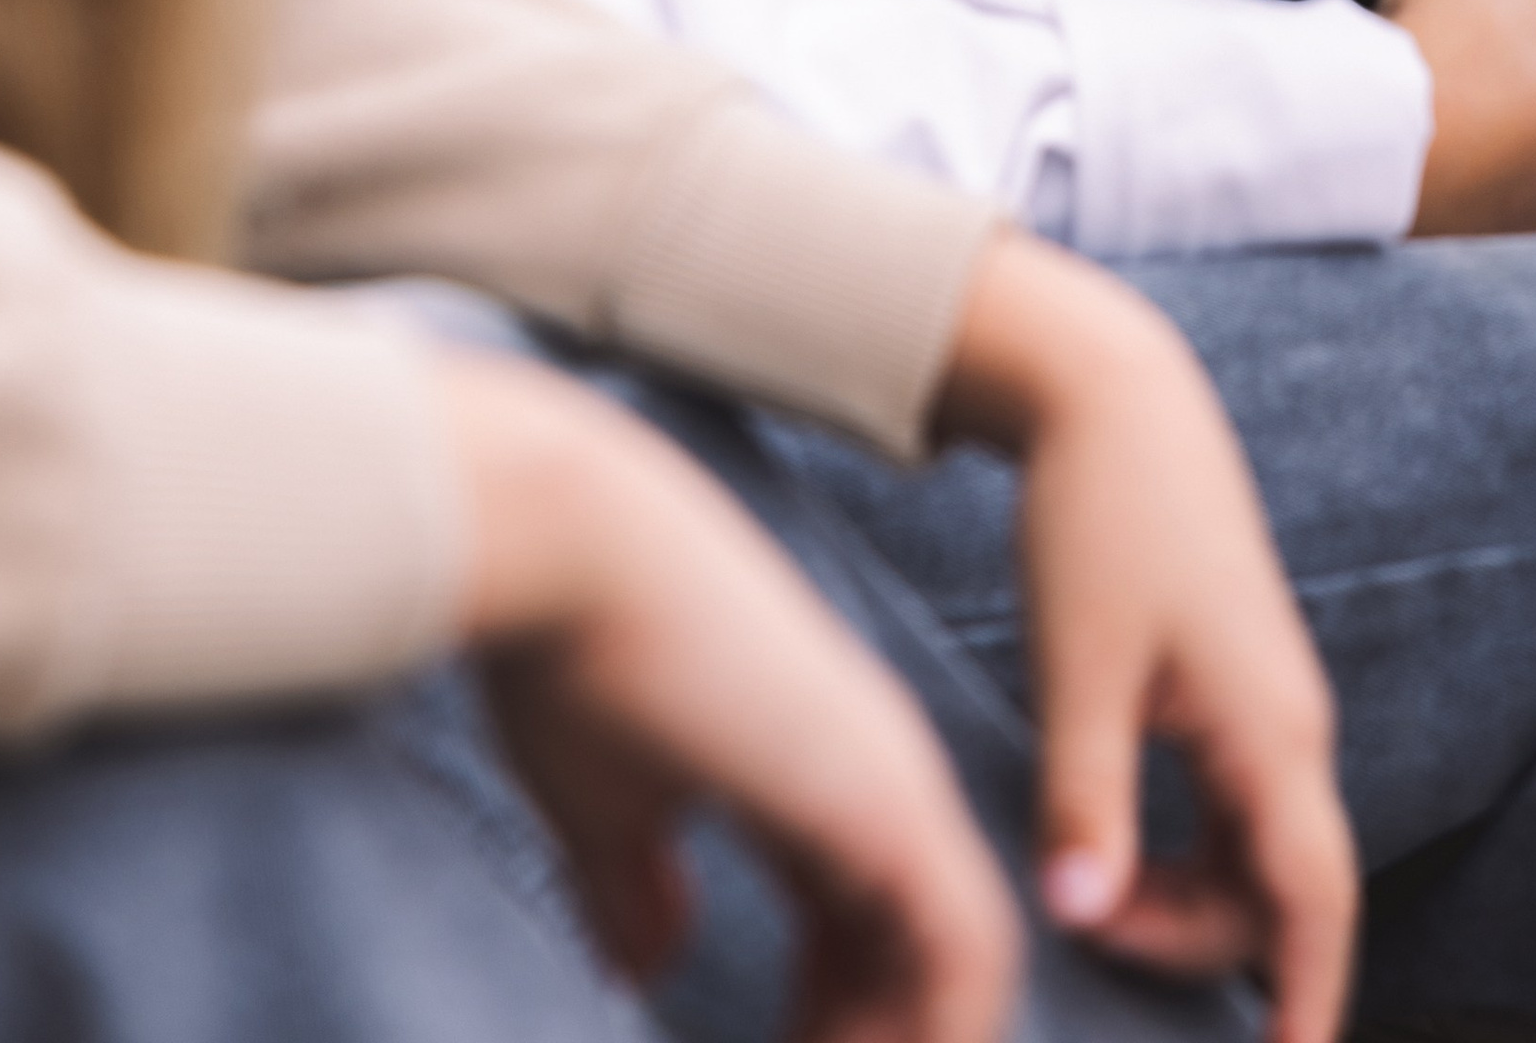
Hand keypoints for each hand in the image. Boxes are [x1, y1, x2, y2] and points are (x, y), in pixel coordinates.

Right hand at [449, 357, 1018, 1042]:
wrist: (570, 542)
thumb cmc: (570, 654)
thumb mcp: (601, 800)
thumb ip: (635, 885)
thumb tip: (647, 967)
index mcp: (816, 768)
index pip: (860, 922)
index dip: (830, 1017)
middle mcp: (877, 771)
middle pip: (927, 948)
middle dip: (875, 1037)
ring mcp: (892, 780)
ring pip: (966, 958)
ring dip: (907, 1041)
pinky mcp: (885, 797)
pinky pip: (965, 950)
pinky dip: (936, 1028)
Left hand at [936, 230, 1358, 1042]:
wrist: (1116, 397)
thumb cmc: (1097, 521)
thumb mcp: (1077, 669)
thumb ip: (1084, 801)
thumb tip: (1079, 915)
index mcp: (1269, 730)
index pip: (1311, 905)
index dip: (1307, 1001)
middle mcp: (1292, 723)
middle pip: (1275, 890)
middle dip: (1194, 942)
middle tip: (1081, 928)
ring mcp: (1269, 699)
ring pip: (1250, 847)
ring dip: (1182, 895)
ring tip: (1081, 889)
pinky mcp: (1235, 678)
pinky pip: (1231, 802)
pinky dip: (1181, 845)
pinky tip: (1107, 842)